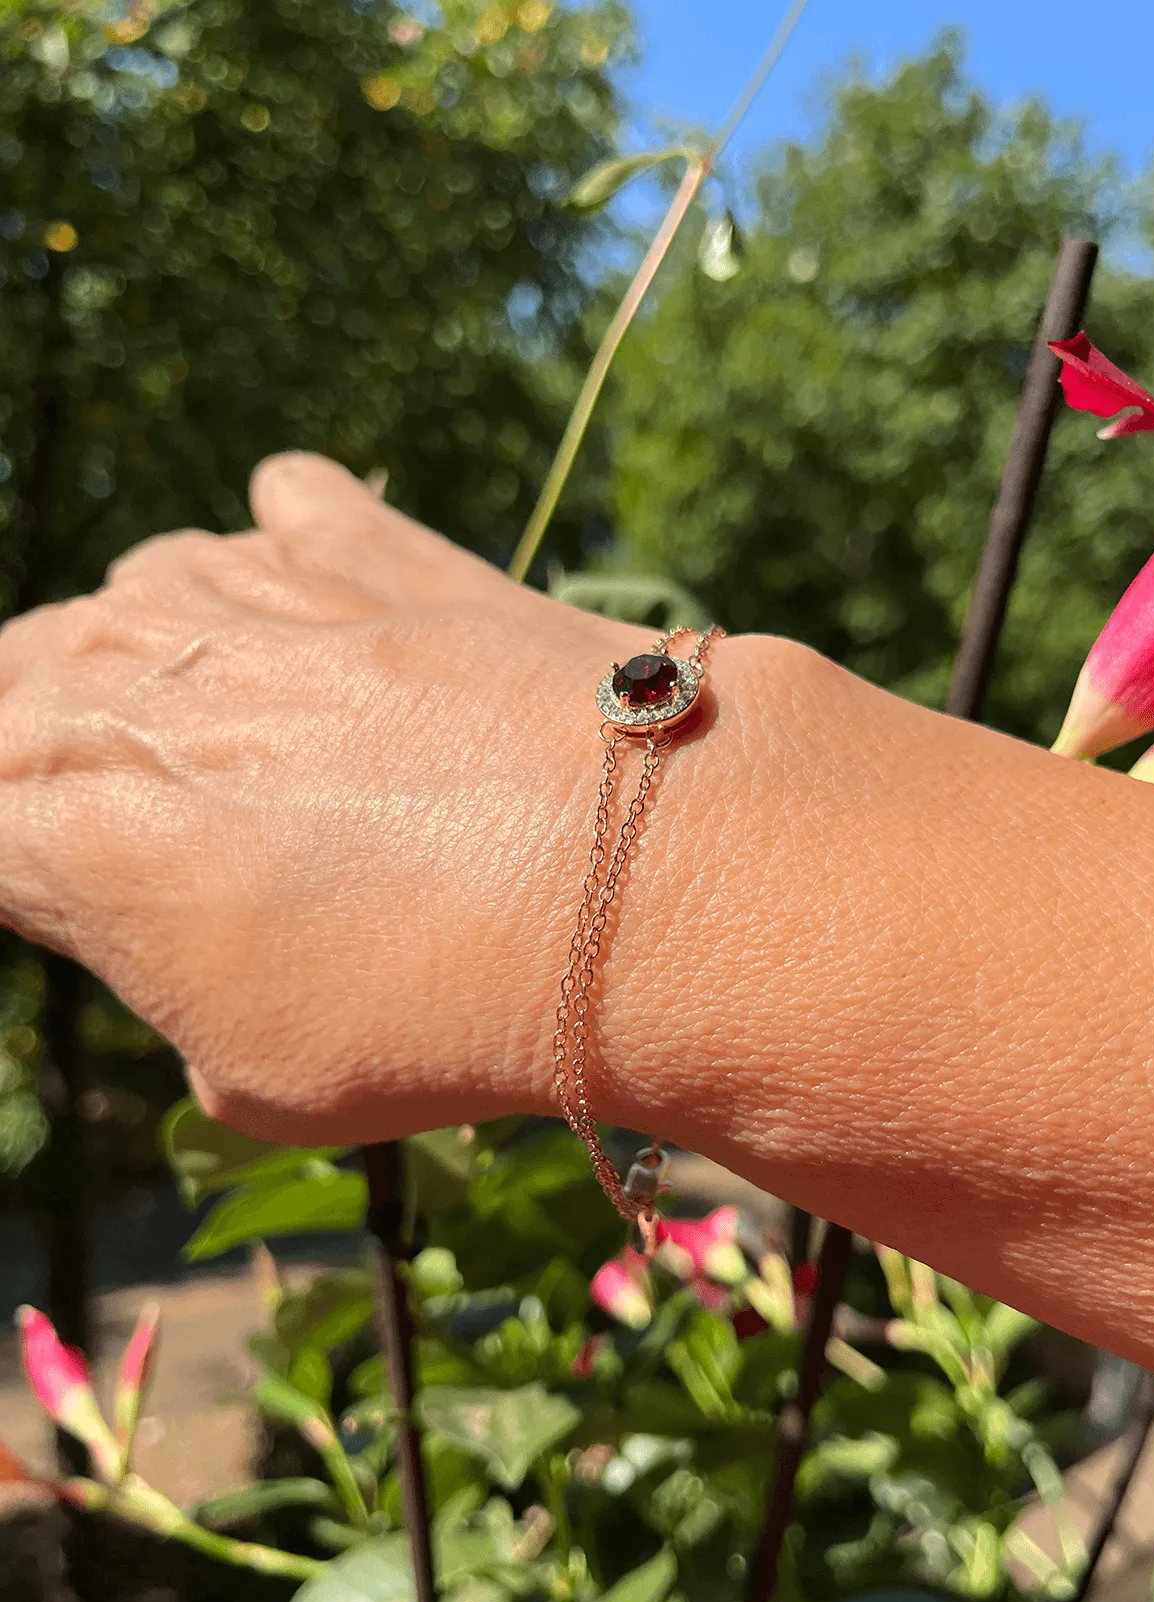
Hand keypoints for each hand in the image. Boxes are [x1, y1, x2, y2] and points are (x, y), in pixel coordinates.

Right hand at [0, 453, 774, 1141]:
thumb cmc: (431, 1014)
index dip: (30, 854)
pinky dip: (291, 549)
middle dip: (51, 745)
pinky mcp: (370, 547)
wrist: (627, 879)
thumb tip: (189, 931)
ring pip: (137, 590)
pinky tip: (326, 596)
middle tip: (135, 809)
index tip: (83, 880)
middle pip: (20, 688)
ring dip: (157, 648)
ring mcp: (244, 594)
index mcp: (60, 830)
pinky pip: (287, 506)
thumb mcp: (255, 1079)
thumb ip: (173, 985)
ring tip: (226, 715)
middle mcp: (117, 686)